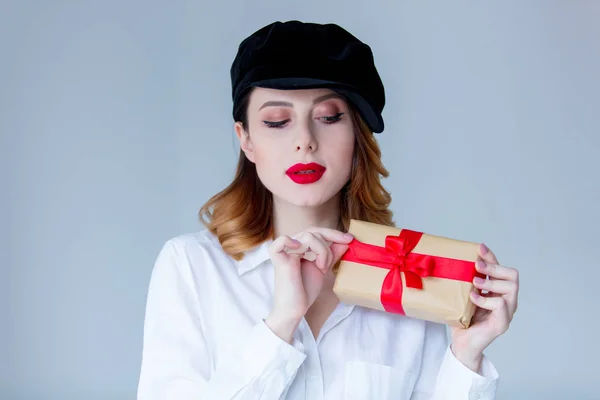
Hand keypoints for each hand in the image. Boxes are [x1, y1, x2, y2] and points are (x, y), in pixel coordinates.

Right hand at [265, 227, 352, 341]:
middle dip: (332, 237)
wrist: (295, 309)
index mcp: (301, 247)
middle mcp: (292, 246)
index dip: (334, 233)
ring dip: (322, 250)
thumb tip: (345, 241)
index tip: (350, 239)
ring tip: (322, 267)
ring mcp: (284, 251)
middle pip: (314, 230)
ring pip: (308, 236)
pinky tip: (300, 251)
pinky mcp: (278, 259)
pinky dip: (291, 241)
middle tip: (345, 244)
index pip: (317, 232)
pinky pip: (282, 240)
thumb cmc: (305, 290)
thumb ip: (332, 253)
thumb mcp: (323, 267)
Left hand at [450, 243, 518, 371]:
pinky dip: (486, 299)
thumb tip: (453, 261)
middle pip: (512, 275)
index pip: (501, 269)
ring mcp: (507, 312)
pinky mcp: (502, 324)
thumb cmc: (463, 318)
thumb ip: (465, 281)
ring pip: (510, 288)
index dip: (491, 257)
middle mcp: (507, 300)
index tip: (479, 247)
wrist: (462, 343)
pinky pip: (501, 306)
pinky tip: (473, 298)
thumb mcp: (463, 295)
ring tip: (474, 283)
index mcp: (499, 291)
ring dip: (491, 282)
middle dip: (494, 267)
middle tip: (476, 265)